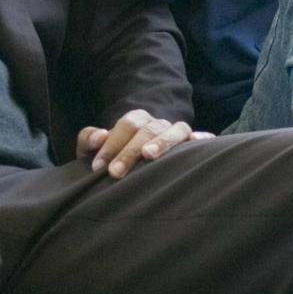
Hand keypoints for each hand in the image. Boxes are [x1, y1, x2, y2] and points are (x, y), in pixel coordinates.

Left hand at [77, 109, 213, 178]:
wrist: (134, 165)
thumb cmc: (113, 159)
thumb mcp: (94, 149)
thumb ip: (89, 139)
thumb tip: (99, 136)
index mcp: (137, 121)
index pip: (126, 125)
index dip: (111, 144)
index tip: (98, 167)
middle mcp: (159, 124)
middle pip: (148, 129)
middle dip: (129, 151)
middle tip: (115, 173)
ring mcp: (177, 134)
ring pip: (176, 130)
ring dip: (162, 142)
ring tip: (148, 155)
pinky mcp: (193, 147)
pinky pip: (203, 137)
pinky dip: (201, 138)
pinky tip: (196, 143)